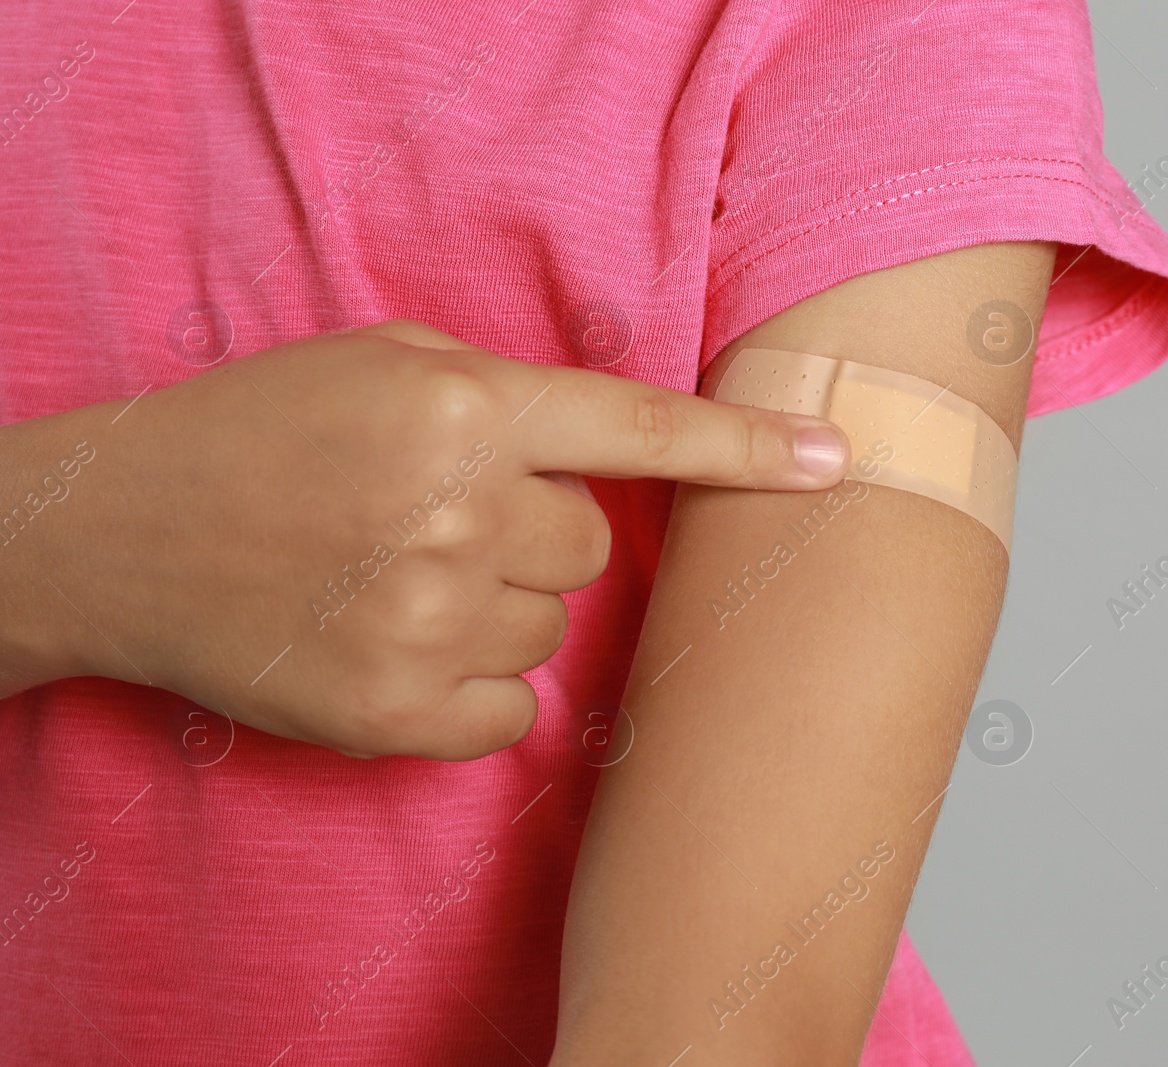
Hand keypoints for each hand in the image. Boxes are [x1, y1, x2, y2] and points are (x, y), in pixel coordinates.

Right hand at [2, 319, 850, 758]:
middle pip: (591, 549)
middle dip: (537, 534)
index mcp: (464, 408)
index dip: (746, 450)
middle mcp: (460, 513)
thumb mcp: (381, 359)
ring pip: (549, 630)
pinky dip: (466, 685)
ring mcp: (428, 621)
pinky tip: (391, 642)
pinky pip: (507, 710)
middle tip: (443, 520)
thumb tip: (617, 449)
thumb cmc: (257, 429)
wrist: (123, 533)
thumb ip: (504, 392)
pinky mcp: (396, 714)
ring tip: (396, 577)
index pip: (639, 432)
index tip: (837, 462)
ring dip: (496, 607)